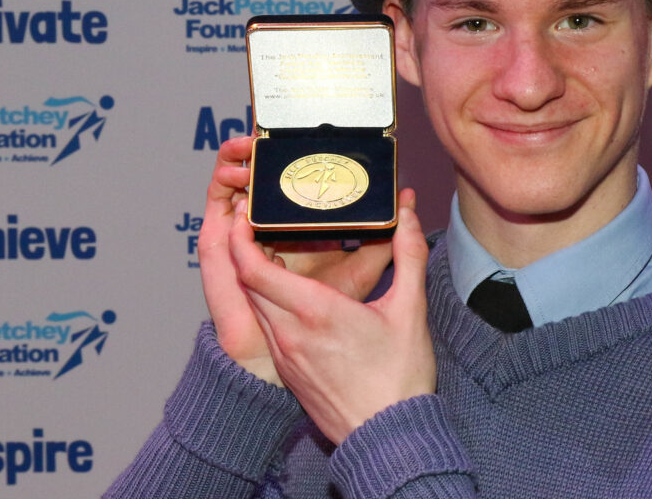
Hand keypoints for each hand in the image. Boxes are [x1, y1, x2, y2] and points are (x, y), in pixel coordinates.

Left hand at [229, 190, 435, 443]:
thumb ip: (409, 255)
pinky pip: (268, 330)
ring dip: (256, 279)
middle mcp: (290, 334)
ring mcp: (286, 357)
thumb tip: (409, 214)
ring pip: (257, 308)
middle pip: (248, 284)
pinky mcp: (289, 374)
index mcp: (315, 312)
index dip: (240, 238)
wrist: (389, 437)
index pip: (253, 268)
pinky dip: (268, 305)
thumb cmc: (400, 376)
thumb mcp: (411, 308)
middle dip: (245, 251)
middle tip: (257, 224)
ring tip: (273, 254)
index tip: (244, 215)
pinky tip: (291, 299)